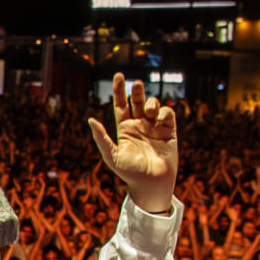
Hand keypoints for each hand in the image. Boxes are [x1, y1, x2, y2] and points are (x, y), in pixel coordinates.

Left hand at [88, 73, 177, 214]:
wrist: (151, 183)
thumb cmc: (129, 172)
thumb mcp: (111, 155)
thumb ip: (101, 137)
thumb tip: (90, 119)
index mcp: (124, 129)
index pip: (121, 105)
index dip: (119, 90)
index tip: (119, 76)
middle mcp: (139, 125)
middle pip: (136, 101)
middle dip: (137, 90)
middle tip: (136, 83)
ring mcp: (154, 127)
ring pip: (152, 105)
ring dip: (150, 102)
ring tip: (148, 111)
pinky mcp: (169, 131)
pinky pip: (167, 113)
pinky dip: (163, 112)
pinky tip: (158, 119)